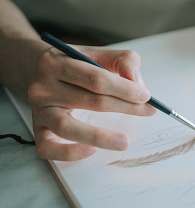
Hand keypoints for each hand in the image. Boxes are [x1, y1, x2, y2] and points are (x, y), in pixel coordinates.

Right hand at [27, 44, 155, 160]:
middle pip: (89, 101)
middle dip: (124, 107)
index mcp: (58, 63)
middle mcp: (44, 87)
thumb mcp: (97, 53)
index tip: (146, 96)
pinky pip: (47, 148)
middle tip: (147, 112)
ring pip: (67, 127)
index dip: (124, 88)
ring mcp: (39, 110)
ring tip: (124, 142)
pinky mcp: (38, 129)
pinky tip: (91, 151)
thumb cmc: (74, 64)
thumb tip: (139, 85)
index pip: (95, 78)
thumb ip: (124, 61)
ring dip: (99, 137)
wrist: (34, 67)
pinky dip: (68, 153)